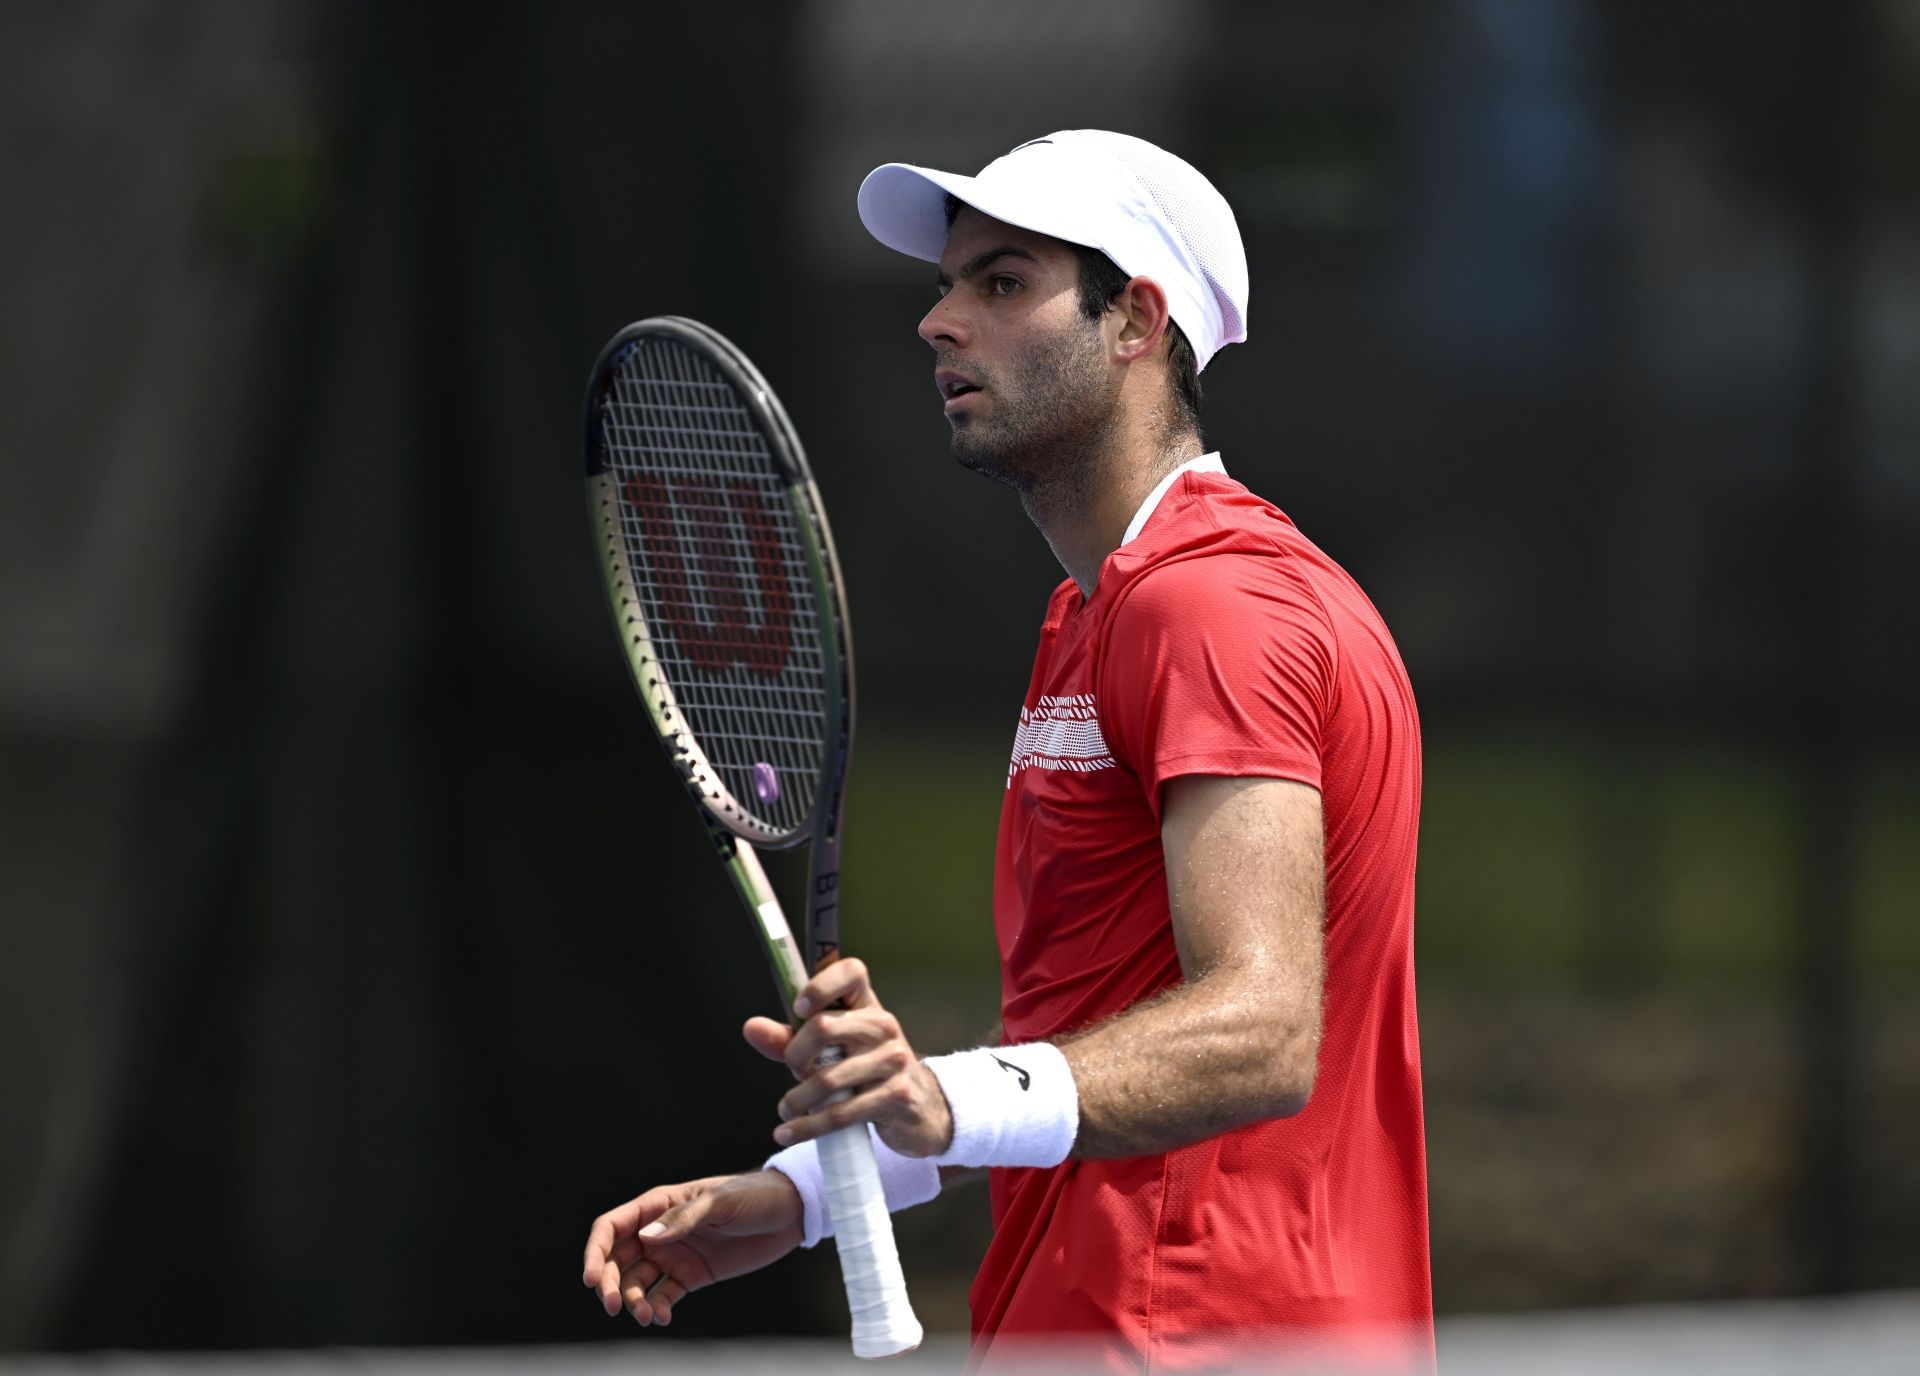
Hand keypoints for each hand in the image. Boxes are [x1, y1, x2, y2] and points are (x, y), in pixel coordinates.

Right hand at [581, 1171, 802, 1326]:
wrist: (788, 1213)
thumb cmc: (753, 1196)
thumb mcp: (720, 1202)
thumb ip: (684, 1218)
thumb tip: (647, 1238)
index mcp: (658, 1205)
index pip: (612, 1227)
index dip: (595, 1251)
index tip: (590, 1279)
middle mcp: (659, 1231)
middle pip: (616, 1259)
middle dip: (608, 1284)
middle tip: (614, 1307)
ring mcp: (673, 1255)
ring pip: (636, 1282)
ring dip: (633, 1301)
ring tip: (646, 1316)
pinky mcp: (691, 1276)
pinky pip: (663, 1296)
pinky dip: (656, 1309)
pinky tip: (661, 1318)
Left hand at [743, 956, 954, 1157]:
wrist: (917, 1107)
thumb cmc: (865, 1069)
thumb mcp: (830, 1050)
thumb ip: (789, 1038)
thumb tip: (751, 1028)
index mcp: (867, 1004)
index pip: (851, 972)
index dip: (821, 984)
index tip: (799, 1007)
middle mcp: (883, 1025)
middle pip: (824, 1027)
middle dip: (795, 1055)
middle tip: (792, 1071)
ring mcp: (894, 1060)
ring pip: (828, 1078)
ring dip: (797, 1100)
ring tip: (786, 1109)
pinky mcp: (896, 1096)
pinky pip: (841, 1113)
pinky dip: (808, 1127)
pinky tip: (789, 1132)